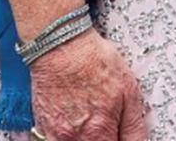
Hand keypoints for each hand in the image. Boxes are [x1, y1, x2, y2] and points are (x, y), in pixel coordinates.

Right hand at [24, 30, 149, 140]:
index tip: (122, 135)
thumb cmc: (91, 60)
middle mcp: (74, 139)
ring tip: (92, 123)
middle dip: (105, 139)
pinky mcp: (42, 126)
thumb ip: (134, 126)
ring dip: (88, 138)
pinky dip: (68, 136)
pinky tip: (75, 122)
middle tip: (109, 127)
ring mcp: (54, 135)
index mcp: (98, 132)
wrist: (60, 44)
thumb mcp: (128, 90)